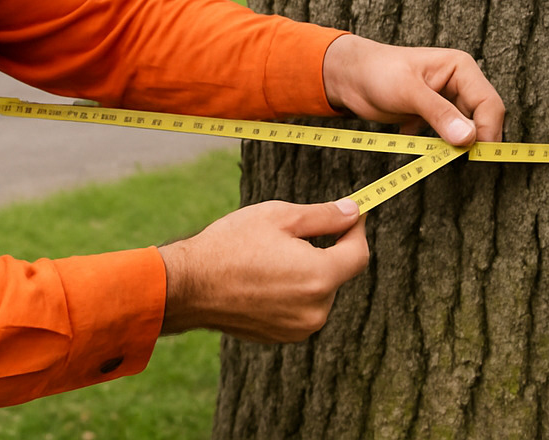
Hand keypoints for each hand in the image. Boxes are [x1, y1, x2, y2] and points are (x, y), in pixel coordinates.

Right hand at [158, 199, 367, 342]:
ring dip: (306, 272)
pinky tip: (262, 278)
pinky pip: (300, 308)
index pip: (358, 254)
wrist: (190, 285)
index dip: (356, 231)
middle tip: (291, 234)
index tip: (349, 216)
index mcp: (319, 277)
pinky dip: (291, 291)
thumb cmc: (231, 245)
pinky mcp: (282, 337)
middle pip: (337, 273)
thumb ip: (323, 216)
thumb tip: (353, 211)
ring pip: (317, 291)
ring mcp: (299, 328)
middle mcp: (315, 309)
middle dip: (324, 251)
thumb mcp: (279, 216)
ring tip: (269, 258)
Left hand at [321, 34, 504, 145]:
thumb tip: (467, 138)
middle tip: (456, 158)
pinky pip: (447, 136)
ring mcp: (448, 101)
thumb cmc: (377, 72)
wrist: (349, 77)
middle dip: (473, 140)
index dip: (487, 130)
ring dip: (455, 145)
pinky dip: (437, 145)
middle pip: (482, 118)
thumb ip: (438, 113)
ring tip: (436, 151)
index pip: (489, 104)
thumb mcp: (408, 91)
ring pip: (466, 130)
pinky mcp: (434, 116)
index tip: (474, 154)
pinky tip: (411, 134)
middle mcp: (459, 83)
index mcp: (461, 68)